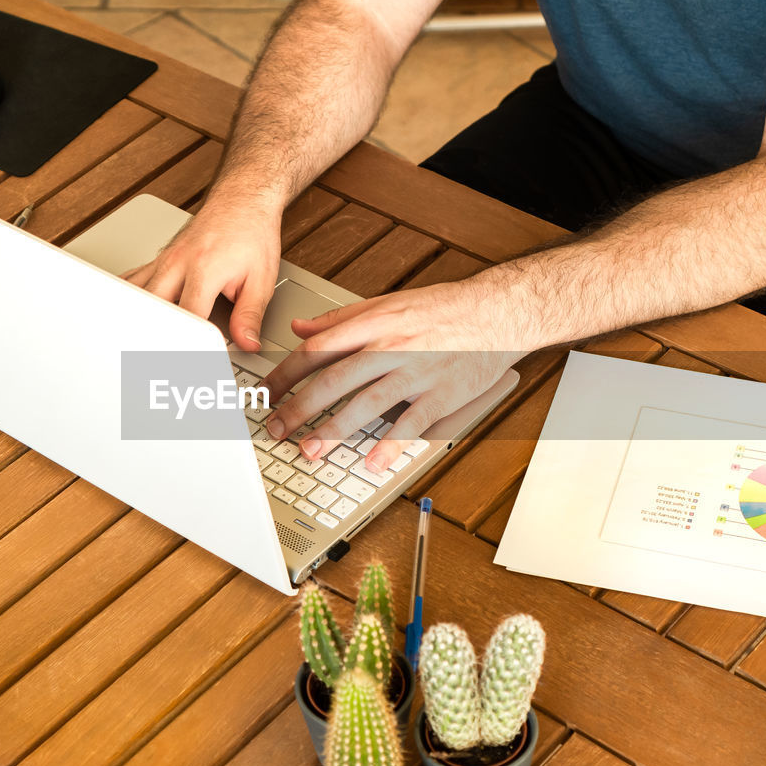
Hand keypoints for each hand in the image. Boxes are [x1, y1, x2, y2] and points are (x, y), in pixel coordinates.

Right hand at [123, 200, 280, 350]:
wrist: (241, 199)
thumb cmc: (252, 233)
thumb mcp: (261, 278)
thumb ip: (250, 315)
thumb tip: (247, 343)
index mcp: (204, 270)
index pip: (188, 319)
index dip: (189, 347)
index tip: (191, 365)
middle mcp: (177, 264)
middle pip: (152, 310)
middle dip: (154, 338)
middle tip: (155, 365)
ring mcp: (164, 261)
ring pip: (136, 296)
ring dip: (138, 320)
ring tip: (136, 347)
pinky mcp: (158, 259)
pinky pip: (133, 281)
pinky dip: (130, 300)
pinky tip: (128, 317)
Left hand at [260, 277, 525, 473]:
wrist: (499, 311)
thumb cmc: (443, 309)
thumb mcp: (387, 303)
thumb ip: (342, 319)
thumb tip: (302, 328)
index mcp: (375, 323)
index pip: (318, 349)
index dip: (287, 373)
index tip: (267, 394)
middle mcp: (392, 346)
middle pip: (335, 379)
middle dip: (300, 407)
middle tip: (277, 430)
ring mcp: (417, 371)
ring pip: (367, 403)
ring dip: (334, 430)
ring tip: (310, 451)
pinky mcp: (442, 394)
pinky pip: (412, 422)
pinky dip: (391, 445)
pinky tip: (372, 462)